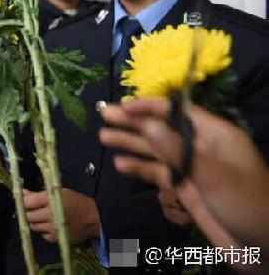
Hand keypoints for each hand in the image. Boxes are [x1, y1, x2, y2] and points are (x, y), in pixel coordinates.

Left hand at [23, 188, 99, 242]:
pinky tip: (50, 225)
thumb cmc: (77, 202)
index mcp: (51, 200)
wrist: (93, 218)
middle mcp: (50, 215)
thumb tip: (23, 193)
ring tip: (42, 217)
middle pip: (28, 216)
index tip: (25, 200)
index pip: (28, 202)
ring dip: (35, 221)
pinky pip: (43, 235)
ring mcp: (53, 228)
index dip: (24, 201)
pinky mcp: (57, 238)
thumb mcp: (60, 192)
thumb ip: (40, 194)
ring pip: (34, 226)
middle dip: (28, 212)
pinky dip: (44, 230)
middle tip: (33, 209)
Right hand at [99, 98, 268, 251]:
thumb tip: (148, 125)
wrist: (265, 249)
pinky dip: (139, 168)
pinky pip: (158, 173)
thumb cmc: (247, 204)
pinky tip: (120, 165)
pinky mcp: (186, 189)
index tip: (124, 107)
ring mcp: (192, 169)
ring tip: (103, 136)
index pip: (177, 111)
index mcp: (215, 136)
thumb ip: (177, 150)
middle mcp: (200, 148)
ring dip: (131, 143)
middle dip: (133, 122)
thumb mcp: (213, 175)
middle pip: (162, 129)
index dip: (150, 107)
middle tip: (104, 115)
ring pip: (156, 151)